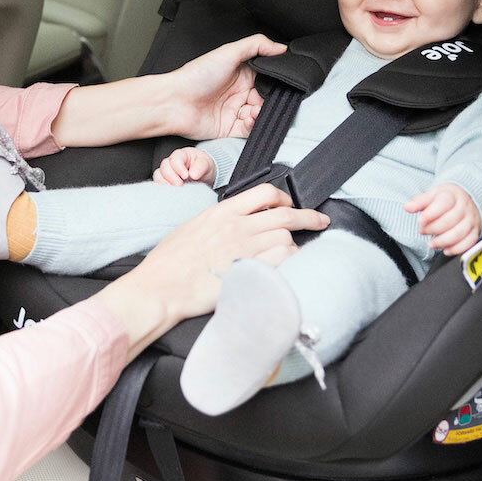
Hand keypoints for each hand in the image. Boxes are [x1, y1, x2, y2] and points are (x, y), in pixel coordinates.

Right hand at [94, 184, 327, 358]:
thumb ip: (216, 222)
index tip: (290, 205)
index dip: (283, 198)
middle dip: (308, 216)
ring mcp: (244, 250)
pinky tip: (288, 265)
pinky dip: (291, 260)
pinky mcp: (249, 272)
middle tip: (320, 220)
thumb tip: (232, 223)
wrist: (161, 286)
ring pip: (286, 236)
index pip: (264, 193)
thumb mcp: (191, 228)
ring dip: (295, 242)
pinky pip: (283, 260)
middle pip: (285, 214)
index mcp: (221, 213)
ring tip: (294, 251)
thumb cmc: (168, 262)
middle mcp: (237, 227)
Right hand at [153, 146, 216, 185]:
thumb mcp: (207, 164)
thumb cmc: (203, 166)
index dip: (179, 168)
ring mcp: (167, 171)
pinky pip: (158, 184)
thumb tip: (193, 174)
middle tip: (180, 185)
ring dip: (165, 183)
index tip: (186, 176)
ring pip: (158, 175)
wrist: (204, 175)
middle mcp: (171, 162)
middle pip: (164, 166)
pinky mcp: (165, 181)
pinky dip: (163, 188)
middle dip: (171, 177)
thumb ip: (201, 166)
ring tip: (175, 190)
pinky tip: (171, 193)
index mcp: (182, 155)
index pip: (175, 159)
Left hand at [165, 34, 285, 139]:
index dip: (275, 82)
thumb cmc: (195, 76)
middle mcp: (239, 92)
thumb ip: (257, 45)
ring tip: (256, 109)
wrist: (174, 102)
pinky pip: (249, 130)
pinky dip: (254, 125)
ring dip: (262, 113)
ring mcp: (234, 110)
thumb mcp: (228, 52)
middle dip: (271, 100)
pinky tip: (250, 118)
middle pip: (266, 98)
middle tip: (268, 99)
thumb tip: (280, 47)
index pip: (267, 78)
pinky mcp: (230, 128)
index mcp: (241, 74)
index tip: (283, 83)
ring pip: (259, 115)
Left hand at [404, 183, 481, 256]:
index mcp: (452, 195)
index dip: (430, 214)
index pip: (444, 203)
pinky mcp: (475, 231)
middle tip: (423, 231)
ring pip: (459, 233)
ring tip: (431, 244)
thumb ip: (419, 201)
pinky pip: (469, 242)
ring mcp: (471, 219)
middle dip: (433, 229)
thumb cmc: (446, 198)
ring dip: (443, 241)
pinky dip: (456, 249)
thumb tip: (407, 207)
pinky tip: (445, 250)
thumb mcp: (432, 195)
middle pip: (450, 220)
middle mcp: (464, 207)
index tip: (420, 220)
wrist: (467, 199)